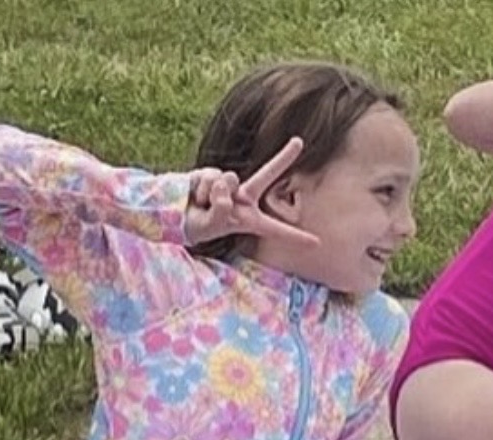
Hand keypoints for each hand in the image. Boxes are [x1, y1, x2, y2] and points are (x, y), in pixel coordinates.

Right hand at [185, 137, 318, 247]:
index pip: (276, 229)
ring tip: (201, 204)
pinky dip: (201, 188)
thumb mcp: (213, 227)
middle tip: (299, 141)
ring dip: (211, 195)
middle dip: (283, 157)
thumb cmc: (198, 227)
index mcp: (250, 220)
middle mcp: (243, 199)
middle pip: (266, 175)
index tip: (317, 243)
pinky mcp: (211, 173)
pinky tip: (195, 195)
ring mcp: (228, 184)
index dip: (296, 237)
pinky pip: (211, 177)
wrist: (174, 215)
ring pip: (228, 181)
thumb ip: (222, 209)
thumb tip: (225, 181)